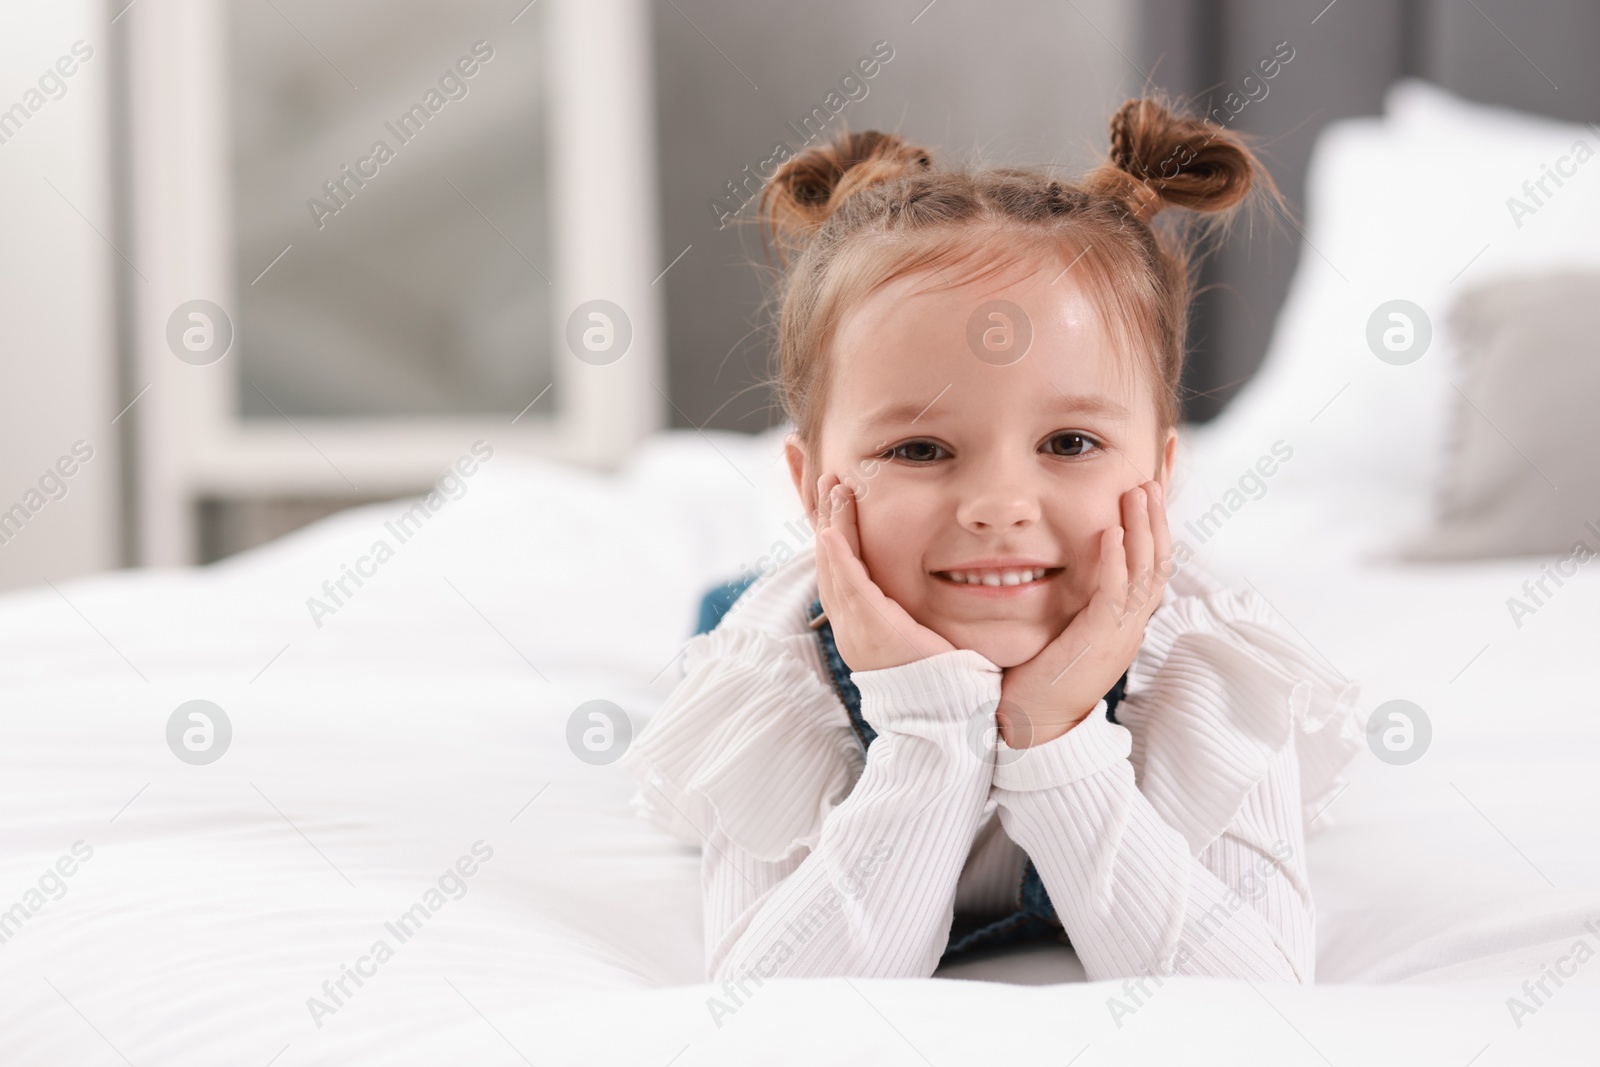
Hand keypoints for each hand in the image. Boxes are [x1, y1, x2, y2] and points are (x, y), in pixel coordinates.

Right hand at [814, 473, 955, 671]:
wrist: (946, 713)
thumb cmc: (940, 672)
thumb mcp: (915, 627)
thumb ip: (908, 601)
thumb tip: (925, 572)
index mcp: (857, 621)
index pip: (836, 564)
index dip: (830, 526)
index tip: (832, 493)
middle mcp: (849, 624)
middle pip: (827, 559)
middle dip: (825, 515)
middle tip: (826, 476)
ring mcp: (857, 630)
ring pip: (835, 567)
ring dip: (832, 523)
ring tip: (834, 487)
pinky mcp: (875, 632)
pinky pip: (851, 589)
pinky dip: (840, 559)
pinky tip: (833, 532)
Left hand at [997, 479, 1170, 748]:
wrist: (1034, 728)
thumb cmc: (1042, 677)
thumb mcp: (1067, 626)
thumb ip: (1076, 593)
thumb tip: (1068, 556)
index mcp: (1126, 618)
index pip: (1152, 558)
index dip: (1158, 518)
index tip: (1157, 475)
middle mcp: (1132, 623)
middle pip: (1160, 558)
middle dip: (1159, 512)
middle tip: (1157, 467)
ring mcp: (1120, 634)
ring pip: (1145, 571)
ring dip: (1143, 527)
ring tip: (1140, 489)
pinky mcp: (1099, 643)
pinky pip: (1114, 596)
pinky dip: (1114, 562)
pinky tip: (1111, 532)